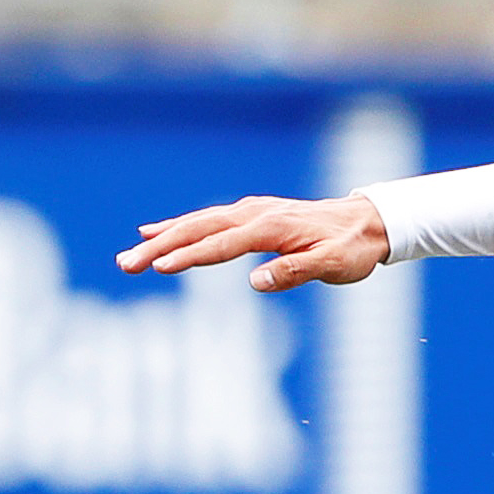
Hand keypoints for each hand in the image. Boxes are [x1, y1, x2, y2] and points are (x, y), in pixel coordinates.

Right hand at [120, 193, 393, 293]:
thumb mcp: (333, 265)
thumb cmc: (351, 248)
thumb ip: (295, 271)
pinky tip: (156, 231)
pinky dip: (179, 226)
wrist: (367, 222)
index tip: (159, 268)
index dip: (189, 257)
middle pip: (198, 230)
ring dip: (162, 238)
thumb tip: (256, 281)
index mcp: (271, 227)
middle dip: (159, 247)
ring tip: (130, 255)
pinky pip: (207, 220)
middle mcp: (255, 213)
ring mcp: (251, 211)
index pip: (221, 244)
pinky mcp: (250, 215)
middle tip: (126, 264)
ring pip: (197, 223)